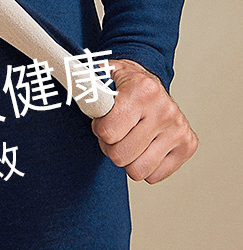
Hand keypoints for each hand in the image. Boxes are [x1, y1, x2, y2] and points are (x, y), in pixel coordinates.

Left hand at [91, 59, 197, 183]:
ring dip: (128, 159)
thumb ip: (84, 81)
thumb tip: (61, 73)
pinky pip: (155, 176)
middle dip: (111, 147)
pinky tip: (145, 145)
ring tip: (129, 138)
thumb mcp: (101, 75)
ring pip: (138, 171)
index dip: (99, 130)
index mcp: (143, 90)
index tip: (102, 120)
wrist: (149, 81)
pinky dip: (146, 165)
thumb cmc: (121, 83)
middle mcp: (165, 109)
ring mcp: (178, 128)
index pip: (108, 132)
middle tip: (114, 133)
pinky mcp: (188, 145)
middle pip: (121, 156)